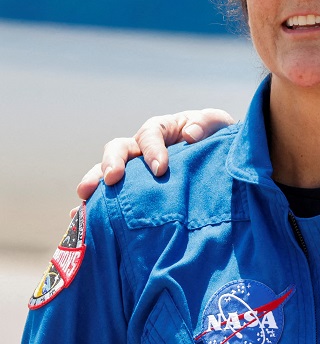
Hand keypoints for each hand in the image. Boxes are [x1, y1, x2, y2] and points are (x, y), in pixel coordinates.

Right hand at [75, 109, 234, 201]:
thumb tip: (190, 135)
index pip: (150, 134)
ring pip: (105, 171)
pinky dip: (90, 206)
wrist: (217, 160)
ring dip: (94, 182)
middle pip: (118, 149)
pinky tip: (78, 219)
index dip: (152, 150)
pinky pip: (106, 197)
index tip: (160, 169)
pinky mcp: (130, 190)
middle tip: (112, 179)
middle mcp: (140, 148)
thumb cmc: (215, 138)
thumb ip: (207, 123)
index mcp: (160, 129)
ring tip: (85, 197)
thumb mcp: (217, 124)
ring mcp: (132, 169)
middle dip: (113, 163)